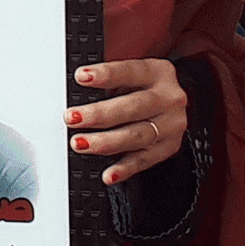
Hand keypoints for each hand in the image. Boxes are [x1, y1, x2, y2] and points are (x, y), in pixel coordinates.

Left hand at [67, 60, 187, 185]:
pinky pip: (145, 161)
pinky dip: (124, 168)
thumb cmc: (143, 86)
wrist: (172, 102)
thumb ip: (109, 82)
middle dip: (99, 114)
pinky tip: (108, 173)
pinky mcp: (169, 147)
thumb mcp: (131, 75)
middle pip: (133, 107)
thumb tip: (76, 95)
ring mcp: (171, 124)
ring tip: (81, 143)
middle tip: (72, 118)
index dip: (105, 74)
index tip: (81, 77)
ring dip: (106, 142)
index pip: (129, 72)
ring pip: (137, 136)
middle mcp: (168, 98)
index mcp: (157, 72)